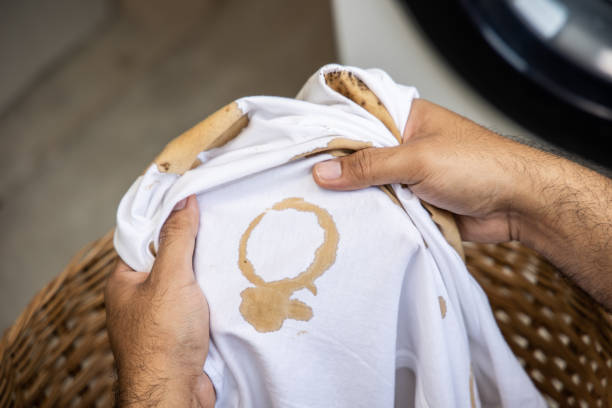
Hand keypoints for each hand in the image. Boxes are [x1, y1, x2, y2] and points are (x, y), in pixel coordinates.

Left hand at [105, 195, 214, 406]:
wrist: (174, 392)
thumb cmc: (163, 336)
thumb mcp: (171, 277)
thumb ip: (177, 238)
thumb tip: (184, 200)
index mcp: (124, 282)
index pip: (144, 238)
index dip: (167, 219)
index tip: (192, 201)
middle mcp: (138, 298)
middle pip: (167, 260)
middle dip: (192, 247)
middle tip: (217, 225)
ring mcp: (160, 317)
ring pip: (185, 284)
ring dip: (205, 274)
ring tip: (228, 250)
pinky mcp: (180, 333)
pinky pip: (197, 305)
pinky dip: (211, 296)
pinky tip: (229, 285)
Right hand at [313, 99, 534, 242]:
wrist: (519, 206)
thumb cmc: (478, 166)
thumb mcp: (417, 159)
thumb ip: (369, 166)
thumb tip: (322, 173)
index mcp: (405, 118)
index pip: (357, 121)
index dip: (329, 135)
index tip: (298, 151)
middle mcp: (403, 144)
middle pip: (359, 156)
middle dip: (337, 171)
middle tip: (299, 184)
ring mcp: (408, 175)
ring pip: (370, 184)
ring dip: (353, 196)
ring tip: (314, 206)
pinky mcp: (414, 202)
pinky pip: (384, 206)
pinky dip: (370, 214)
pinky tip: (345, 222)